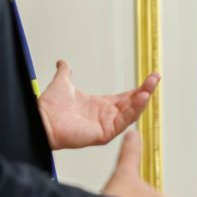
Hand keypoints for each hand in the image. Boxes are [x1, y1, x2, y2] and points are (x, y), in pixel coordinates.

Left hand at [38, 61, 159, 150]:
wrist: (41, 119)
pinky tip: (140, 99)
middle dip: (145, 91)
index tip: (151, 77)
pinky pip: (122, 122)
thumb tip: (63, 62)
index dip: (139, 88)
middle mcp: (105, 117)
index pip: (125, 97)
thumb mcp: (63, 83)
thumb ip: (65, 72)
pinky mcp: (103, 134)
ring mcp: (105, 126)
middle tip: (155, 79)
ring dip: (141, 100)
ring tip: (149, 88)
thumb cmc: (49, 108)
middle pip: (132, 104)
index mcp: (99, 106)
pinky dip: (132, 111)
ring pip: (130, 113)